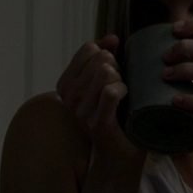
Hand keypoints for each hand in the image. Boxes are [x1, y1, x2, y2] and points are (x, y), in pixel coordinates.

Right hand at [56, 35, 139, 157]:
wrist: (119, 155)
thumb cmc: (115, 115)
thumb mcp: (105, 83)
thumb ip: (105, 58)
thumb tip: (112, 37)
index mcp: (65, 86)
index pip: (89, 49)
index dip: (108, 53)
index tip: (114, 70)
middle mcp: (68, 99)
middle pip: (101, 59)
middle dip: (118, 67)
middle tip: (121, 85)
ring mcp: (81, 112)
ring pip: (106, 73)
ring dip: (122, 80)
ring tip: (123, 94)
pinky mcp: (98, 123)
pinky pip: (111, 92)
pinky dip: (124, 90)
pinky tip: (126, 99)